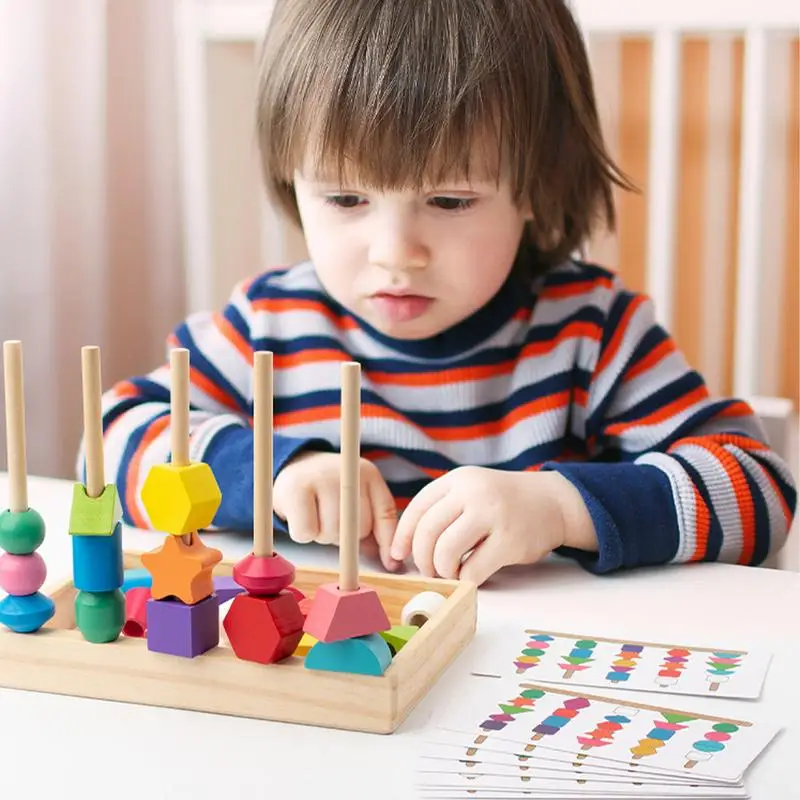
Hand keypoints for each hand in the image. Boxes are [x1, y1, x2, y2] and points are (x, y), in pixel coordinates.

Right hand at [273, 451, 400, 570]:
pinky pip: (306, 533)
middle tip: (332, 522)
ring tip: (317, 517)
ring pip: (332, 532)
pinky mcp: (295, 489)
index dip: (387, 542)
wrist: (295, 466)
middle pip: (358, 527)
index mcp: (368, 474)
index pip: (385, 513)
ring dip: (323, 535)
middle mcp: (347, 471)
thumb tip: (391, 563)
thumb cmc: (330, 492)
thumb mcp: (358, 500)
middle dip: (347, 536)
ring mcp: (320, 477)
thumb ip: (375, 525)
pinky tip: (301, 516)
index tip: (391, 564)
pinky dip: (304, 534)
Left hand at [390, 467, 595, 585]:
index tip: (398, 555)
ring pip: (446, 551)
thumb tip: (406, 544)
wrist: (551, 501)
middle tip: (428, 571)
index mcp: (458, 479)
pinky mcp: (510, 541)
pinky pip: (473, 569)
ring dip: (443, 570)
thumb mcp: (471, 490)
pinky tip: (471, 575)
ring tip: (450, 572)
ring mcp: (492, 515)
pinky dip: (466, 578)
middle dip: (422, 559)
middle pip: (427, 532)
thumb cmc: (502, 502)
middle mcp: (473, 493)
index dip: (403, 536)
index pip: (417, 509)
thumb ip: (443, 507)